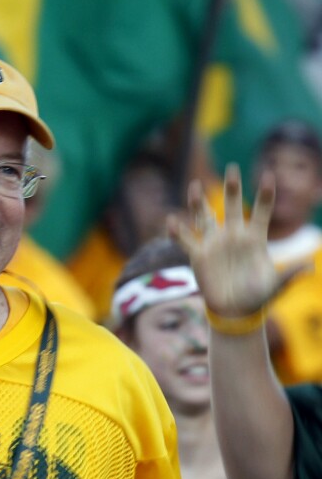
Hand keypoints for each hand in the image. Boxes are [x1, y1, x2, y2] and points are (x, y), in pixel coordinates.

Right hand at [169, 164, 280, 315]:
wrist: (234, 310)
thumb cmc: (258, 297)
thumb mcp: (275, 286)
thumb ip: (289, 275)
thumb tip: (311, 268)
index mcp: (254, 239)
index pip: (261, 212)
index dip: (265, 195)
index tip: (268, 175)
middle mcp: (233, 236)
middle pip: (232, 206)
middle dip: (232, 187)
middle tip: (232, 168)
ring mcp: (214, 244)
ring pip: (204, 216)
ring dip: (198, 202)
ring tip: (194, 186)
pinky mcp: (197, 255)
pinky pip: (185, 240)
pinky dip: (177, 231)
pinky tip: (170, 221)